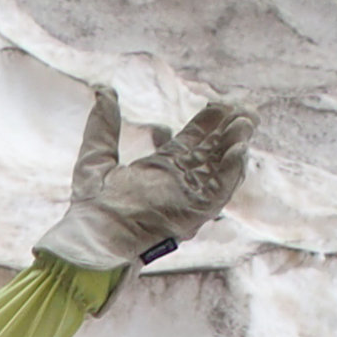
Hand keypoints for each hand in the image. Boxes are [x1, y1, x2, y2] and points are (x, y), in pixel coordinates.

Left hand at [35, 88, 254, 273]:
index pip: (192, 141)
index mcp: (160, 170)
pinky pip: (219, 192)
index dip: (207, 121)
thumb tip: (104, 94)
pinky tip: (239, 148)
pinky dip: (232, 171)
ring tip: (247, 120)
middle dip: (230, 129)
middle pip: (212, 152)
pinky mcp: (192, 214)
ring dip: (236, 145)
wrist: (90, 243)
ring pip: (220, 169)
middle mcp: (178, 183)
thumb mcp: (94, 159)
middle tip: (245, 107)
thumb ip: (103, 128)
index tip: (218, 102)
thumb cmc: (89, 211)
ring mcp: (187, 198)